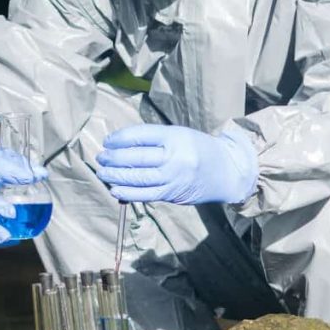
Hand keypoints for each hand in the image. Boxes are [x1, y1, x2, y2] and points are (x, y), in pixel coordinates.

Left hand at [95, 125, 257, 204]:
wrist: (228, 171)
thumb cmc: (199, 149)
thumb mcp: (180, 135)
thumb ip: (153, 139)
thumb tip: (119, 145)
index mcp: (176, 136)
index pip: (140, 135)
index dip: (119, 139)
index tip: (107, 141)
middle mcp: (175, 157)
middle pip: (136, 157)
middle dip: (113, 158)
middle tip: (101, 157)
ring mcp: (174, 177)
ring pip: (138, 177)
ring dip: (115, 175)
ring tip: (103, 172)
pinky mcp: (172, 194)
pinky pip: (145, 194)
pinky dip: (127, 193)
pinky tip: (114, 189)